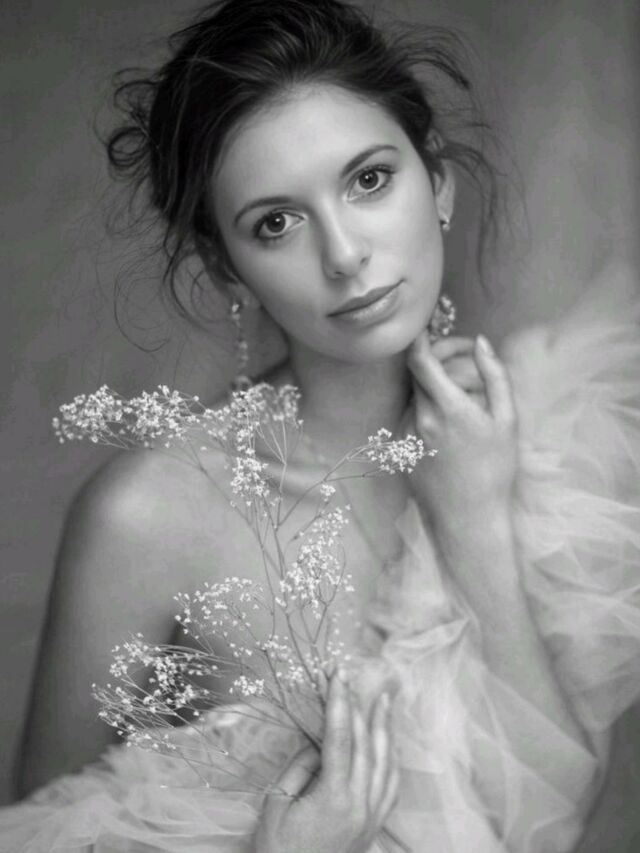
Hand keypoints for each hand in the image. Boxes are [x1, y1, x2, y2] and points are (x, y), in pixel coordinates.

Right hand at [251, 670, 398, 852]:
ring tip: (385, 700)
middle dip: (361, 706)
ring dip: (386, 728)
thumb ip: (301, 768)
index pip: (341, 737)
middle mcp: (360, 805)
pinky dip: (392, 759)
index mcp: (334, 798)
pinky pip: (391, 785)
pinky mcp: (375, 826)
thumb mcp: (277, 804)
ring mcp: (372, 817)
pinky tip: (390, 743)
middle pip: (367, 744)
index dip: (340, 702)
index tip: (339, 674)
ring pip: (386, 762)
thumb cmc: (277, 850)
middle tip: (356, 677)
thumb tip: (320, 743)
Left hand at [400, 331, 518, 527]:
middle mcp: (420, 418)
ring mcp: (407, 435)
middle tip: (460, 359)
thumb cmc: (495, 469)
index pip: (420, 360)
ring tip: (462, 395)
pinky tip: (449, 425)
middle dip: (436, 359)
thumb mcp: (507, 420)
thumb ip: (495, 376)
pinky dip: (426, 409)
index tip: (427, 330)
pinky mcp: (401, 449)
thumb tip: (480, 342)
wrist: (469, 516)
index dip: (421, 339)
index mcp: (448, 407)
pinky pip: (411, 417)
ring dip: (432, 386)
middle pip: (417, 373)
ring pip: (415, 395)